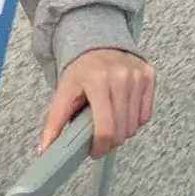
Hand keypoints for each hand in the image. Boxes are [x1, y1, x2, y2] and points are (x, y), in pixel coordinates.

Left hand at [40, 49, 155, 159]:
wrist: (98, 43)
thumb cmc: (81, 71)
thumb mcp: (64, 92)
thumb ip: (55, 122)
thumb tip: (45, 149)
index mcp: (97, 81)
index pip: (105, 129)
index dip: (100, 147)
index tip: (94, 151)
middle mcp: (121, 77)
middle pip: (122, 131)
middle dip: (110, 141)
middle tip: (100, 136)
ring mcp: (137, 76)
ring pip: (134, 126)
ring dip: (122, 131)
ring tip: (110, 121)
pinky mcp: (149, 76)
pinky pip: (146, 115)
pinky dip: (134, 121)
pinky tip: (122, 112)